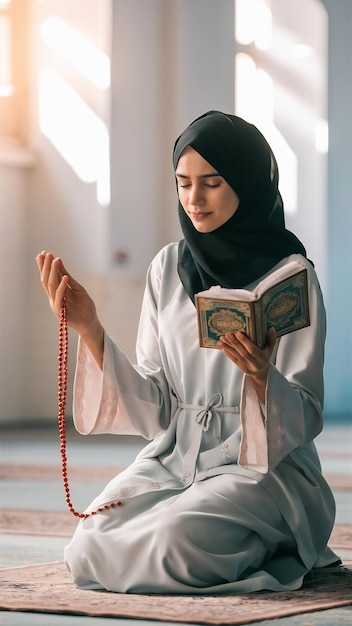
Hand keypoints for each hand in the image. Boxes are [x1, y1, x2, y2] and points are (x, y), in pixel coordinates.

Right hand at [36, 252, 103, 366]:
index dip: (44, 266)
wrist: (90, 322)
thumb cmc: (84, 306)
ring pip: (51, 286)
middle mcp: (54, 297)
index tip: (42, 253)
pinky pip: (60, 297)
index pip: (48, 276)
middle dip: (45, 266)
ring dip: (53, 272)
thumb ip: (67, 277)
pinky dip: (62, 287)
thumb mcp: (76, 288)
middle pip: (47, 279)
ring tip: (55, 260)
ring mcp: (56, 304)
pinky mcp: (60, 312)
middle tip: (45, 253)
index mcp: (57, 292)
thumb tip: (58, 261)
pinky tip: (65, 277)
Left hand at [217, 328, 276, 402]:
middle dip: (234, 343)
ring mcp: (246, 366)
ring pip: (236, 355)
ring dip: (228, 346)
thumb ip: (271, 339)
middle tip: (227, 334)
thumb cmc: (265, 356)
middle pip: (243, 352)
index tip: (238, 333)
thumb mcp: (270, 349)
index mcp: (262, 358)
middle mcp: (254, 363)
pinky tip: (222, 346)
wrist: (261, 372)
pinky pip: (233, 359)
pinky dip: (227, 352)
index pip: (253, 350)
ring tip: (222, 338)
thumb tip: (271, 329)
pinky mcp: (240, 367)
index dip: (245, 342)